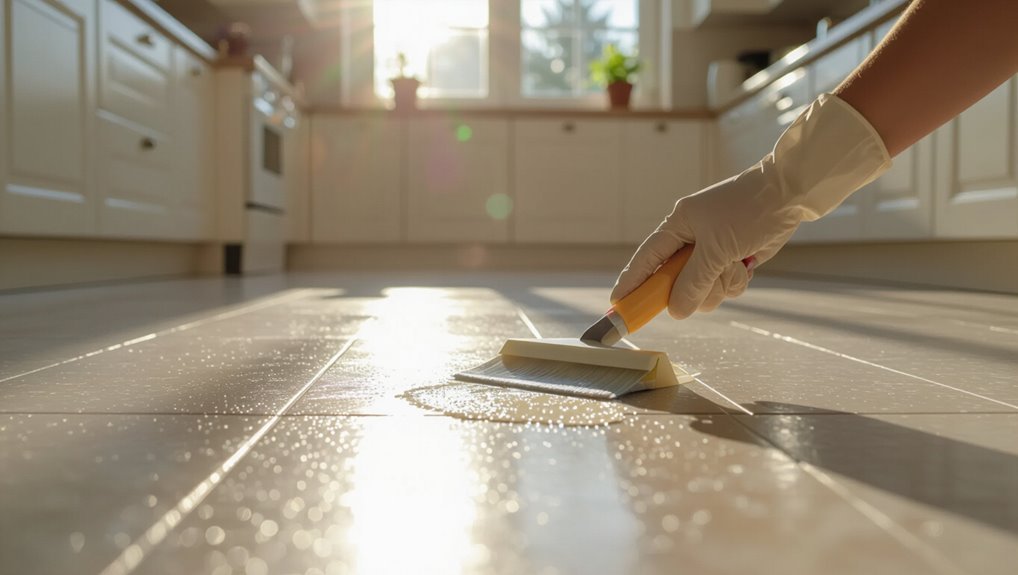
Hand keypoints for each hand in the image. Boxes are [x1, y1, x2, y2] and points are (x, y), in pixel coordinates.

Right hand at [611, 161, 796, 317]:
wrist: (789, 195)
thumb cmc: (749, 211)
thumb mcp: (717, 249)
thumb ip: (694, 282)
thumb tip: (676, 311)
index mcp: (678, 226)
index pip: (647, 259)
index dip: (632, 282)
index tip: (618, 303)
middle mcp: (691, 240)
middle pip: (676, 282)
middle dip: (694, 287)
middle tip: (709, 280)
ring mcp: (712, 252)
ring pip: (703, 289)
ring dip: (721, 284)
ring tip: (736, 264)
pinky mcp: (732, 260)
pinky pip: (724, 286)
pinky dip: (735, 281)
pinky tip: (747, 263)